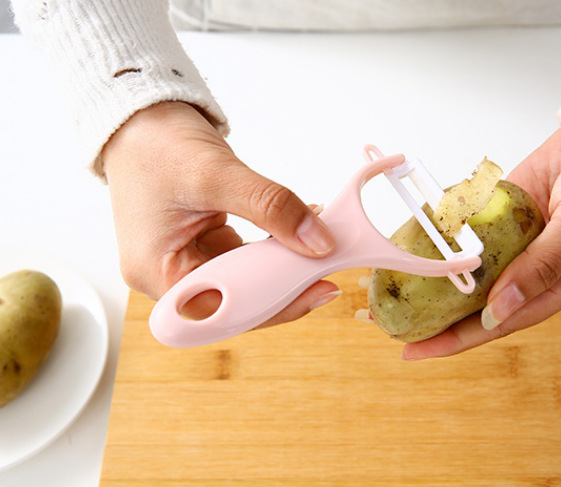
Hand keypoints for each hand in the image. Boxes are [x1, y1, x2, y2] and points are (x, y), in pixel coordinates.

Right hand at [102, 101, 339, 324]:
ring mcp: (186, 263)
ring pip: (246, 282)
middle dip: (285, 284)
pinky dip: (274, 247)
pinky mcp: (201, 248)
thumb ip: (271, 208)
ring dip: (283, 264)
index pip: (225, 309)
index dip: (275, 306)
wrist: (140, 118)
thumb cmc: (155, 144)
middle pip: (238, 301)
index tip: (317, 290)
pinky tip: (301, 229)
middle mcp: (168, 277)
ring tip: (321, 248)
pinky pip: (245, 259)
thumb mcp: (218, 175)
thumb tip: (318, 242)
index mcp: (157, 273)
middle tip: (328, 268)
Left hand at [402, 119, 560, 359]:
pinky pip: (472, 230)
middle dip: (440, 317)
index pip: (503, 321)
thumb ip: (542, 266)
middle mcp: (537, 268)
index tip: (421, 349)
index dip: (460, 339)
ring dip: (439, 278)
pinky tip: (420, 242)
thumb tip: (498, 309)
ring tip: (399, 290)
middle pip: (481, 302)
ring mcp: (519, 240)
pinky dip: (448, 235)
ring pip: (473, 269)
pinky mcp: (506, 213)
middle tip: (398, 326)